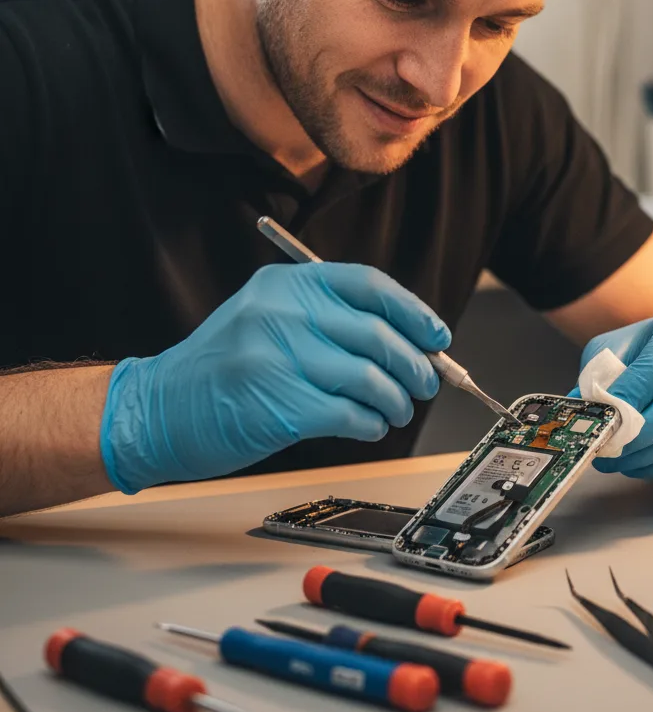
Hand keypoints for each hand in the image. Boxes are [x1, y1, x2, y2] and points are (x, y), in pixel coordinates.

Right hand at [100, 263, 449, 492]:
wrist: (157, 408)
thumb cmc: (222, 366)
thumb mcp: (268, 316)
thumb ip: (329, 319)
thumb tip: (407, 341)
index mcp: (287, 284)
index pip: (370, 285)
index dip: (414, 312)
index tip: (437, 335)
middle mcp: (284, 313)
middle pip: (378, 334)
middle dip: (415, 364)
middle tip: (425, 383)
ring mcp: (279, 358)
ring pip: (370, 377)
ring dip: (396, 400)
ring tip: (396, 411)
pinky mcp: (280, 406)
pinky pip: (350, 414)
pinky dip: (370, 424)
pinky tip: (369, 427)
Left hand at [573, 310, 652, 479]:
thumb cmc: (648, 353)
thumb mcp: (616, 348)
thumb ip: (599, 374)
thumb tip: (580, 412)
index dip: (637, 387)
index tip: (606, 413)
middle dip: (645, 431)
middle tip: (610, 447)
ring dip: (652, 454)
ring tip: (616, 460)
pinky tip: (641, 464)